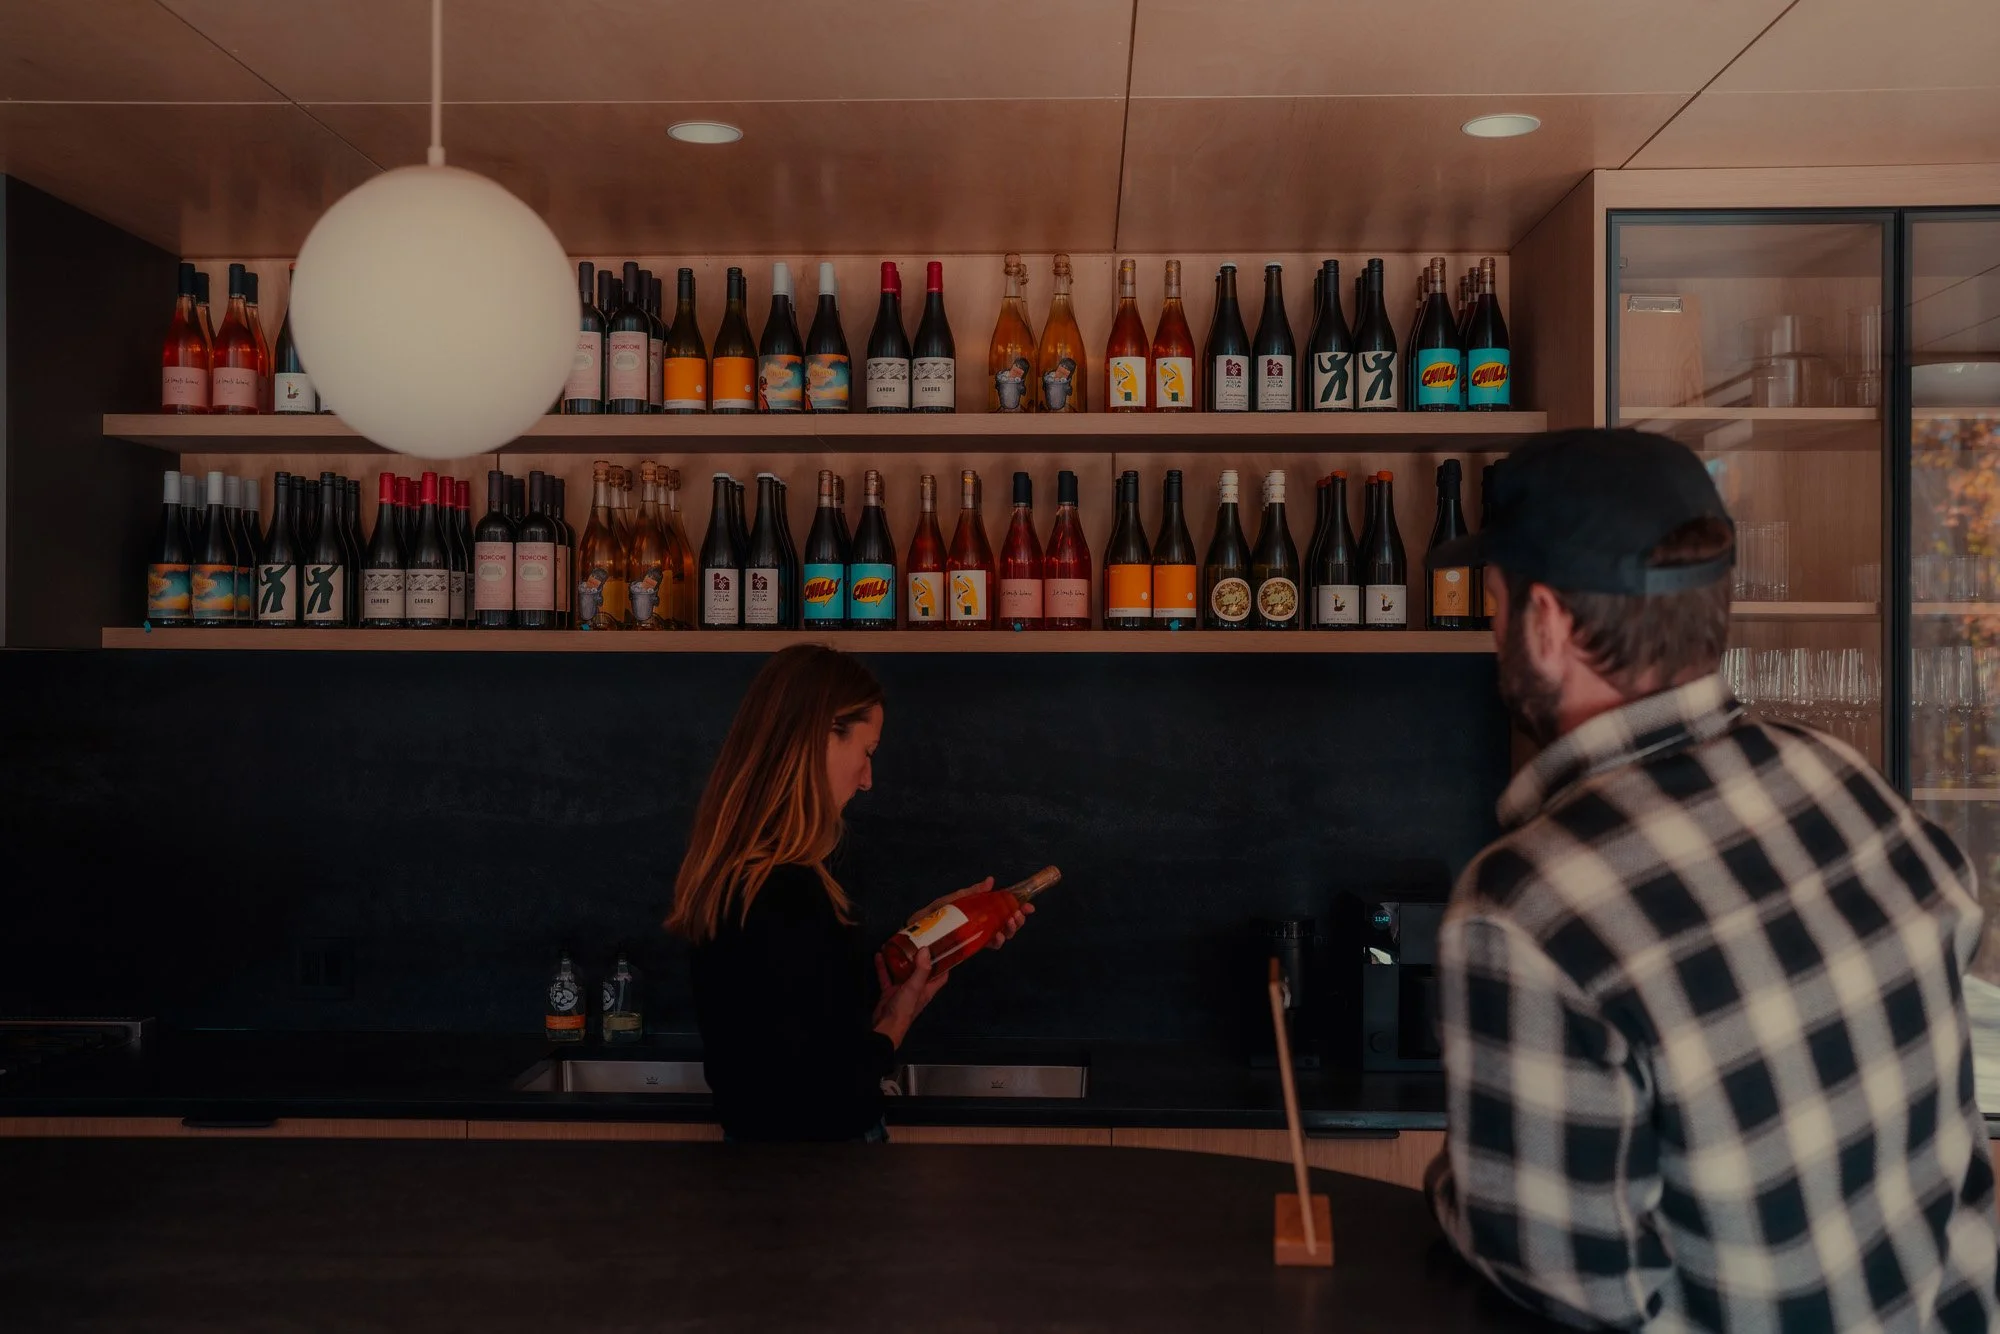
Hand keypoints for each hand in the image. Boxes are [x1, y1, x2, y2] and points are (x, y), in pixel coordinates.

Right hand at [873, 947, 947, 1048]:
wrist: (885, 1025)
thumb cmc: (904, 1008)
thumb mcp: (915, 987)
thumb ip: (921, 970)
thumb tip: (926, 949)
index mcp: (928, 988)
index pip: (941, 975)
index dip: (944, 962)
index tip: (942, 946)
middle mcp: (917, 988)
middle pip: (921, 969)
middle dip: (919, 956)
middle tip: (916, 939)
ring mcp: (902, 990)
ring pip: (902, 971)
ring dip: (900, 959)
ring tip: (897, 943)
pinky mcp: (889, 991)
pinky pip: (886, 976)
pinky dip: (883, 966)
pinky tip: (879, 954)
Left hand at [905, 877, 1033, 951]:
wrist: (915, 935)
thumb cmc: (932, 916)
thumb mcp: (951, 901)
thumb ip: (971, 892)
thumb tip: (991, 880)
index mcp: (979, 911)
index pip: (1003, 909)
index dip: (1018, 908)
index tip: (1029, 907)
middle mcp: (981, 924)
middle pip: (1006, 923)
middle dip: (1016, 920)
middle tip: (1017, 916)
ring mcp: (976, 936)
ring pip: (1000, 935)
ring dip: (1009, 930)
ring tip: (1008, 924)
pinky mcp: (969, 948)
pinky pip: (987, 946)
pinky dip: (995, 942)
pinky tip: (997, 938)